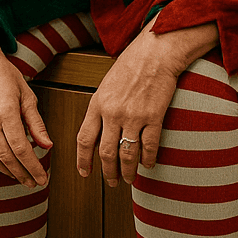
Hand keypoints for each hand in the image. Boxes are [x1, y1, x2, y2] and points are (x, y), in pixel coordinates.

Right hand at [0, 12, 51, 189]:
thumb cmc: (4, 74)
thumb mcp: (26, 95)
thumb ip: (36, 122)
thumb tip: (47, 145)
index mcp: (5, 113)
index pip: (21, 149)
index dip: (33, 166)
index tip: (43, 177)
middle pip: (8, 157)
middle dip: (23, 173)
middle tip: (36, 184)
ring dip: (9, 172)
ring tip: (22, 180)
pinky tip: (5, 167)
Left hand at [76, 18, 219, 184]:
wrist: (154, 54)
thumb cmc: (129, 68)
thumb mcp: (105, 87)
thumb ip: (100, 110)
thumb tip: (97, 134)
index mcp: (97, 105)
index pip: (84, 140)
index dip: (83, 160)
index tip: (84, 173)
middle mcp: (112, 113)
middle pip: (105, 152)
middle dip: (107, 172)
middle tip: (110, 183)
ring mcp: (134, 116)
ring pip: (127, 154)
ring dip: (127, 171)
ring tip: (128, 179)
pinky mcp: (154, 117)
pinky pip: (149, 146)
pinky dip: (148, 160)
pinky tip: (148, 165)